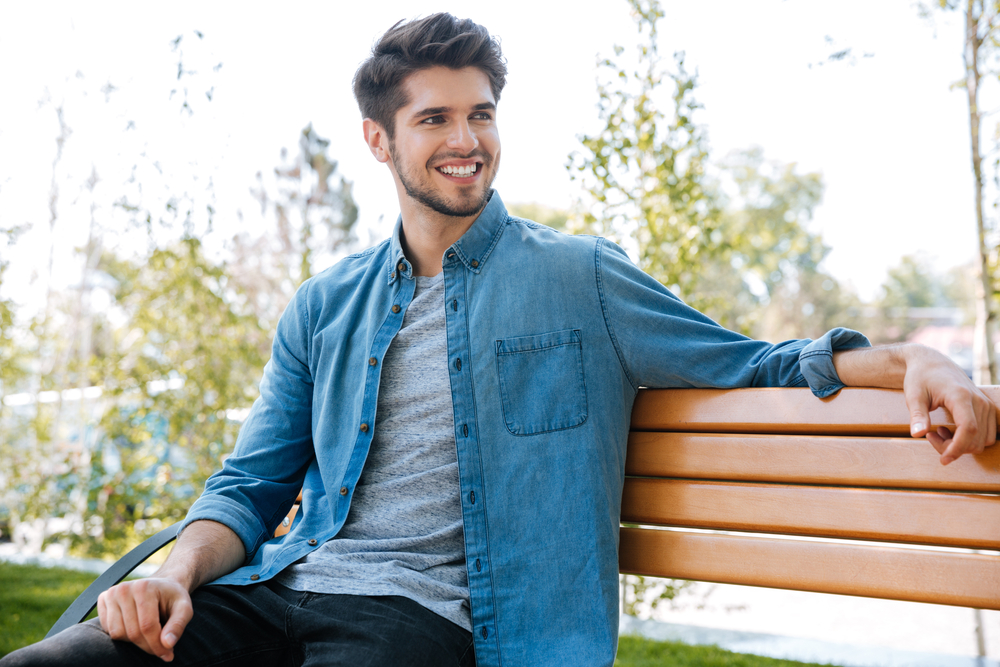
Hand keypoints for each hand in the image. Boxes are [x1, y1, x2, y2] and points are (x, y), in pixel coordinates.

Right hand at [97, 577, 192, 661]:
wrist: (161, 586)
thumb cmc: (173, 598)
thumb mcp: (184, 608)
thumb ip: (178, 625)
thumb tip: (168, 644)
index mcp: (144, 587)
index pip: (147, 626)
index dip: (157, 645)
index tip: (168, 654)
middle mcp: (124, 589)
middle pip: (132, 632)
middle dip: (148, 646)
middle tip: (161, 650)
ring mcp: (111, 594)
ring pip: (117, 634)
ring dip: (134, 642)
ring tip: (149, 634)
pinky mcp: (103, 600)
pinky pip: (108, 630)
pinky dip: (122, 635)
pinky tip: (135, 626)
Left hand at [902, 345, 997, 464]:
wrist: (931, 362)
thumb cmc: (920, 378)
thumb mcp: (913, 395)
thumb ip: (917, 415)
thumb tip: (917, 434)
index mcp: (961, 396)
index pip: (968, 429)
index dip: (957, 448)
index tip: (942, 460)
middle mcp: (979, 400)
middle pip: (975, 439)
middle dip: (952, 447)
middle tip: (928, 436)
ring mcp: (986, 405)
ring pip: (982, 441)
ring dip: (960, 445)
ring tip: (938, 432)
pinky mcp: (987, 409)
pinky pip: (985, 435)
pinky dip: (969, 440)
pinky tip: (949, 430)